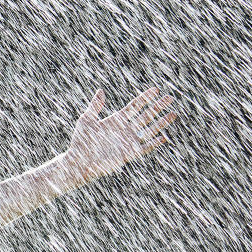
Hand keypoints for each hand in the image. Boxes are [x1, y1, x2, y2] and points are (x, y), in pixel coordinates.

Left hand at [62, 86, 176, 186]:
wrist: (78, 161)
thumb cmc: (80, 141)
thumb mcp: (86, 120)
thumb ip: (95, 106)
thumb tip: (101, 91)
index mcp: (116, 120)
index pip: (135, 106)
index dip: (145, 98)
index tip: (156, 90)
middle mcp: (125, 129)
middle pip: (146, 115)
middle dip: (158, 107)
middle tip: (170, 98)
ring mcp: (128, 141)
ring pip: (149, 130)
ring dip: (161, 123)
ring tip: (173, 114)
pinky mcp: (129, 154)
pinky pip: (145, 148)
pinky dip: (154, 143)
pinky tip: (164, 137)